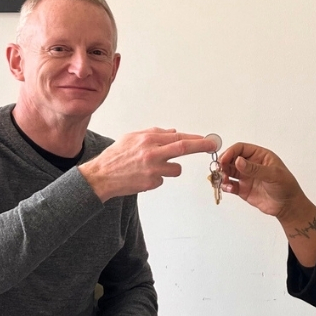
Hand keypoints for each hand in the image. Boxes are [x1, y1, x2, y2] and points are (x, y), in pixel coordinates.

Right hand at [79, 128, 217, 201]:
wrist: (101, 176)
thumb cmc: (116, 156)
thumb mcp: (132, 137)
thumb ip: (154, 134)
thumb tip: (173, 132)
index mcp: (148, 139)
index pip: (178, 137)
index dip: (196, 138)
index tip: (208, 139)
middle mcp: (152, 153)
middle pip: (184, 148)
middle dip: (202, 146)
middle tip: (214, 145)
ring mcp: (153, 169)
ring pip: (176, 169)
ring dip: (171, 168)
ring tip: (153, 167)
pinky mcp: (151, 183)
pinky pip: (163, 179)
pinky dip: (157, 177)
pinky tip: (143, 176)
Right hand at [217, 142, 311, 222]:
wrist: (287, 206)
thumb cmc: (286, 186)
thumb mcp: (273, 175)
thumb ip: (255, 169)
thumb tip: (238, 161)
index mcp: (259, 156)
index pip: (241, 149)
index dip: (231, 152)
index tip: (224, 159)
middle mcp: (251, 165)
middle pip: (231, 159)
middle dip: (223, 163)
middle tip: (219, 170)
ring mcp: (246, 177)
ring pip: (228, 172)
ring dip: (222, 175)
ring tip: (223, 180)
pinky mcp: (243, 189)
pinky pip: (230, 185)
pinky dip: (226, 186)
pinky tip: (229, 188)